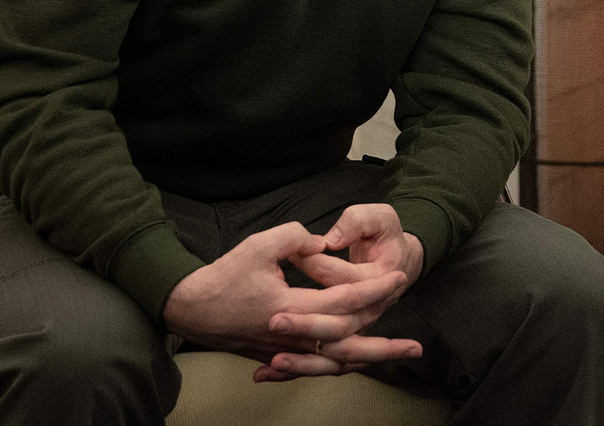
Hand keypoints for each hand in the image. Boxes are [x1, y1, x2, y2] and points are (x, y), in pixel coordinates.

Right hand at [163, 222, 421, 381]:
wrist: (187, 308)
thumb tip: (323, 241)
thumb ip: (294, 238)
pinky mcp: (278, 353)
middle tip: (416, 343)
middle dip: (383, 343)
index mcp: (290, 307)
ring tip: (398, 358)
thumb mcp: (258, 245)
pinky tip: (360, 361)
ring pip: (333, 362)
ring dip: (368, 360)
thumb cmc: (223, 276)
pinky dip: (341, 364)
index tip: (398, 277)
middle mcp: (291, 334)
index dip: (373, 288)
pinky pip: (317, 364)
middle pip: (346, 344)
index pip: (343, 301)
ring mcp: (284, 348)